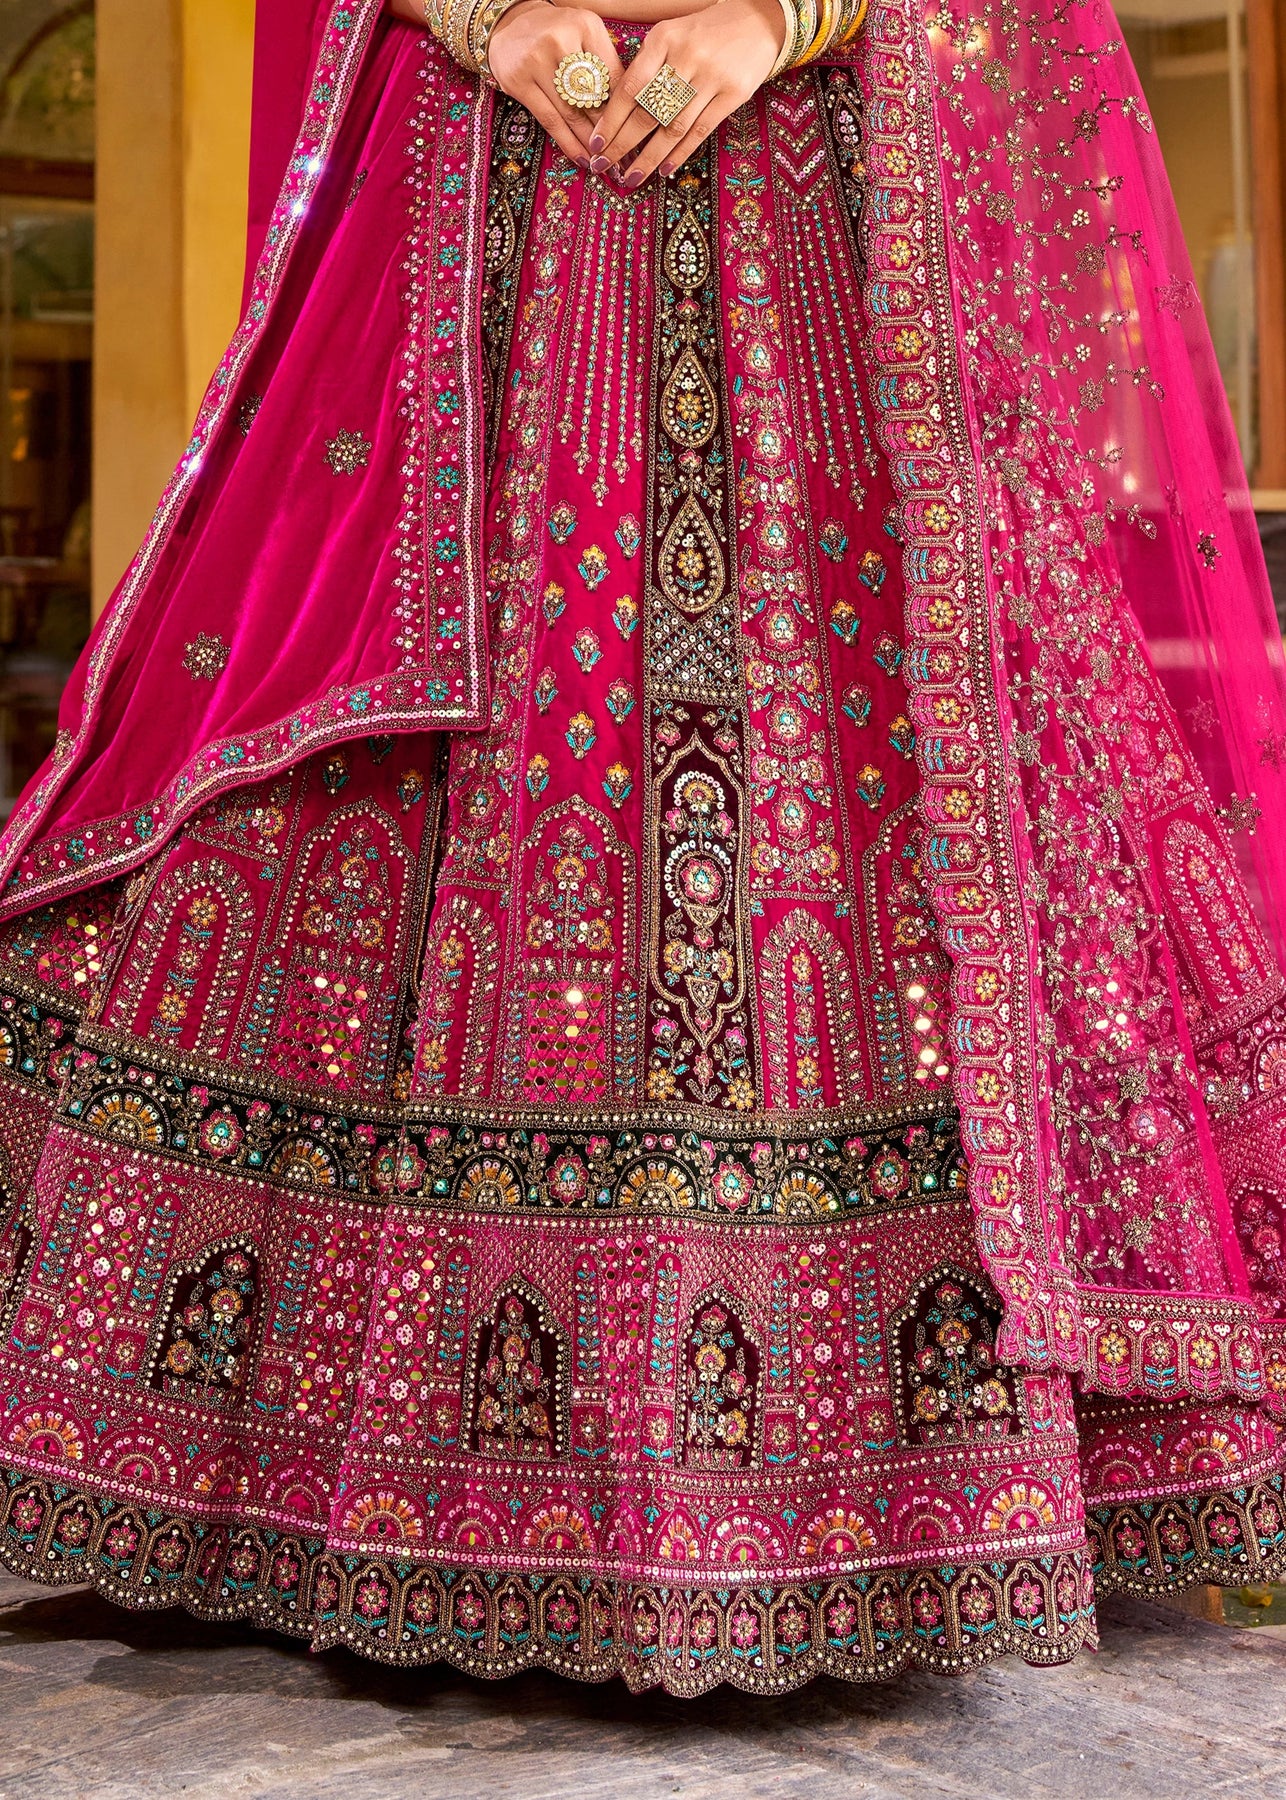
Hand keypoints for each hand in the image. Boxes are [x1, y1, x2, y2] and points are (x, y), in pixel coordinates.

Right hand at [487, 1, 626, 165]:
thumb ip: (606, 63)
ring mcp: (536, 62)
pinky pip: (550, 121)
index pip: (613, 76)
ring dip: (590, 143)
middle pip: (593, 98)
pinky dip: (568, 143)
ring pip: (572, 113)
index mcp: (585, 26)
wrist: (510, 24)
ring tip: (605, 162)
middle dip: (610, 131)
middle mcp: (560, 41)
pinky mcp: (519, 83)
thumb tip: (629, 109)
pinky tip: (581, 158)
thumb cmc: (557, 32)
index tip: (636, 133)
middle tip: (624, 155)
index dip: (625, 109)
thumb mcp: (586, 34)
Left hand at [588, 0, 785, 187]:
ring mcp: (711, 77)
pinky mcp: (733, 94)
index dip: (611, 119)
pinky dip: (680, 153)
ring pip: (673, 127)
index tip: (597, 142)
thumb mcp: (671, 36)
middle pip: (647, 111)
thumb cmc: (705, 32)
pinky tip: (664, 169)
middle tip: (604, 166)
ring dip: (649, 157)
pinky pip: (700, 131)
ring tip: (632, 176)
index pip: (630, 87)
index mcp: (663, 39)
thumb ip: (648, 66)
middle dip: (622, 144)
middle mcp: (686, 57)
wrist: (757, 20)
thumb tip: (617, 112)